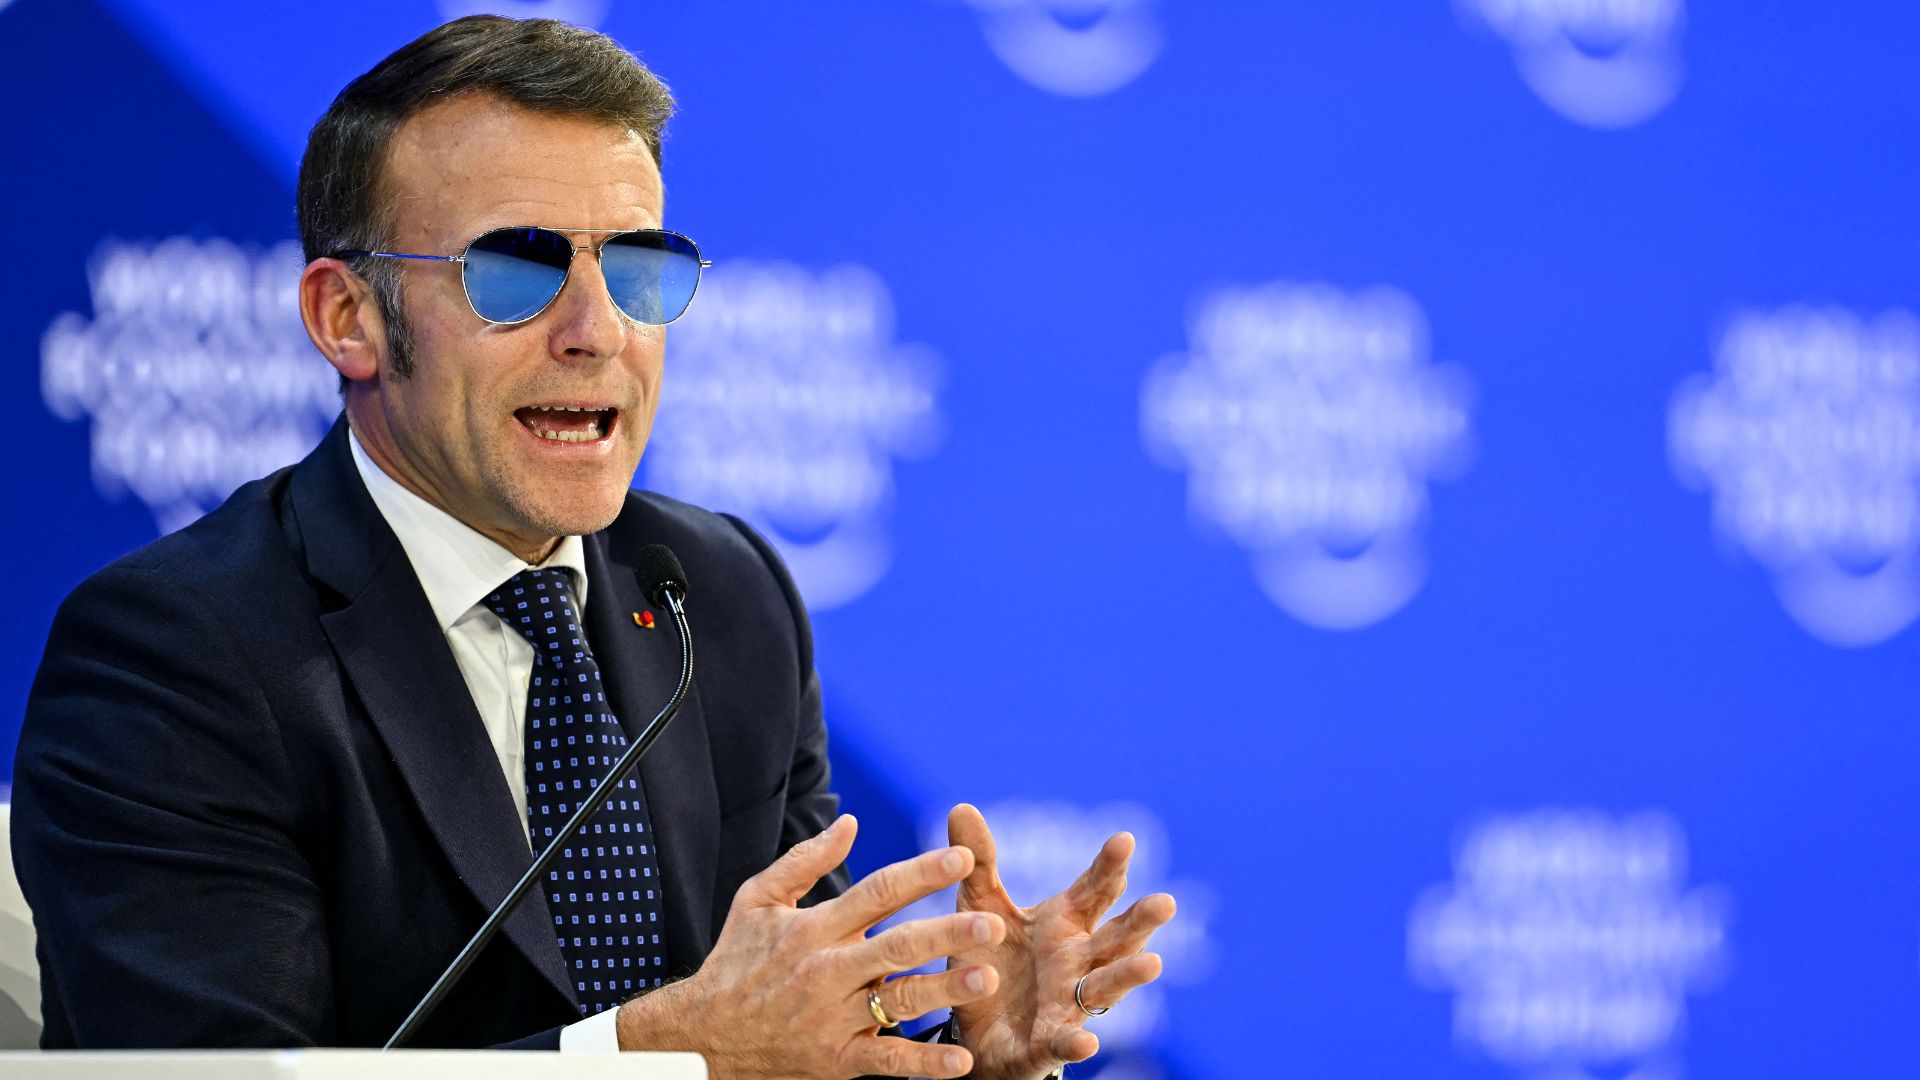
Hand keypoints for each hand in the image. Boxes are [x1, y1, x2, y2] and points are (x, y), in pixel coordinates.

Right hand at [616, 814, 1006, 1078]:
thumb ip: (805, 860)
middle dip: (947, 934)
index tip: (962, 857)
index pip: (877, 892)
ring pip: (899, 1002)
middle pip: (897, 947)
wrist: (702, 1036)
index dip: (921, 873)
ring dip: (945, 990)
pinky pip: (887, 1061)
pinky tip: (960, 1061)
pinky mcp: (837, 1059)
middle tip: (992, 924)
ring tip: (985, 978)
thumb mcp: (757, 901)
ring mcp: (834, 1017)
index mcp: (815, 928)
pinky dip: (924, 1063)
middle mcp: (828, 970)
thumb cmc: (735, 961)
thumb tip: (849, 824)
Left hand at [945, 804, 1175, 1079]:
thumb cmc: (988, 962)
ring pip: (1103, 988)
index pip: (1095, 890)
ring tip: (1152, 963)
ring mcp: (1067, 1003)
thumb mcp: (979, 907)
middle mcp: (1076, 961)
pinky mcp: (1047, 1043)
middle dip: (1140, 921)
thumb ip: (979, 863)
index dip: (1110, 866)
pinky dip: (1075, 1043)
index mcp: (1064, 922)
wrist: (972, 1031)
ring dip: (1128, 977)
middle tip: (1166, 901)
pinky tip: (1087, 1042)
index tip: (1124, 838)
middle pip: (1115, 938)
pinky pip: (1063, 1044)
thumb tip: (961, 805)